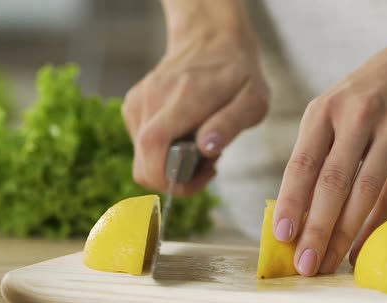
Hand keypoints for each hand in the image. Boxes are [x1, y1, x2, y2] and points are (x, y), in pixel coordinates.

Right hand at [122, 32, 267, 195]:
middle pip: (143, 165)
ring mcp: (138, 102)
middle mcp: (153, 99)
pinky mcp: (133, 107)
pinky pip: (142, 147)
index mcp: (183, 97)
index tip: (204, 175)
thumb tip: (205, 148)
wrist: (209, 39)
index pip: (154, 147)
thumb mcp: (253, 100)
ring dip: (171, 164)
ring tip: (201, 144)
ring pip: (142, 159)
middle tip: (208, 164)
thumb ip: (230, 124)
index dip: (171, 178)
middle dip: (175, 179)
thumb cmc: (238, 74)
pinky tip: (186, 135)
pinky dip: (164, 152)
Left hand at [274, 35, 386, 275]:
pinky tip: (362, 247)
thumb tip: (299, 203)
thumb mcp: (336, 104)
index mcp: (325, 109)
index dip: (290, 202)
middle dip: (316, 229)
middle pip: (331, 183)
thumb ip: (319, 146)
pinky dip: (377, 225)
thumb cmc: (374, 87)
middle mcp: (357, 118)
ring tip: (330, 263)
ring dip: (345, 234)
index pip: (302, 163)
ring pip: (364, 192)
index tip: (281, 235)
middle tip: (305, 265)